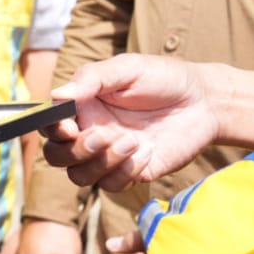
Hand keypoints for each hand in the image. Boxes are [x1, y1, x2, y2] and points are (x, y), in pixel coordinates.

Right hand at [41, 55, 223, 191]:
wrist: (204, 101)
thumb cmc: (163, 77)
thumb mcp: (127, 68)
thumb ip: (91, 79)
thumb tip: (57, 94)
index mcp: (82, 107)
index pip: (49, 125)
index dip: (51, 130)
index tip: (71, 125)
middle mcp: (90, 133)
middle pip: (57, 157)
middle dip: (75, 151)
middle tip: (104, 135)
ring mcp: (110, 156)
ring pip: (81, 176)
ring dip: (101, 162)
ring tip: (132, 140)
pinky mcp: (133, 173)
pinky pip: (114, 184)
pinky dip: (126, 170)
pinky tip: (147, 150)